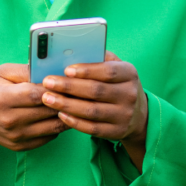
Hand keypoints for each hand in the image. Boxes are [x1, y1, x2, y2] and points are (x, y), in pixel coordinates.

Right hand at [0, 63, 67, 167]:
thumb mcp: (0, 72)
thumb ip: (25, 70)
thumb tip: (50, 70)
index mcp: (2, 98)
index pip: (36, 94)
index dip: (54, 87)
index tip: (67, 79)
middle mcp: (9, 120)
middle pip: (47, 110)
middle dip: (65, 99)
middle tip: (78, 89)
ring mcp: (15, 136)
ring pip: (53, 126)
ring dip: (66, 114)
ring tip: (73, 101)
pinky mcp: (20, 146)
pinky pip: (49, 137)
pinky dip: (57, 125)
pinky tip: (59, 114)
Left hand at [40, 51, 147, 170]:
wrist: (138, 114)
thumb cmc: (117, 84)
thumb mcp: (116, 67)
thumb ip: (98, 58)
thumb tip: (71, 53)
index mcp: (129, 74)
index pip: (108, 71)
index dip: (86, 70)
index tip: (66, 69)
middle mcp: (129, 94)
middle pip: (96, 90)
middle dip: (69, 87)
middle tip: (48, 82)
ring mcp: (124, 115)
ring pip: (92, 110)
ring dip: (67, 104)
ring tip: (48, 98)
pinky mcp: (117, 132)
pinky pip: (92, 128)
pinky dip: (74, 122)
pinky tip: (60, 114)